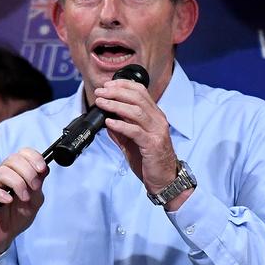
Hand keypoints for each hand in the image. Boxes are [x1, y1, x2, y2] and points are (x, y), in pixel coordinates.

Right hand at [0, 148, 47, 256]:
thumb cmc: (17, 215)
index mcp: (17, 171)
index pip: (23, 153)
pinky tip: (9, 201)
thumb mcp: (35, 201)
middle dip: (28, 172)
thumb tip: (45, 169)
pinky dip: (0, 194)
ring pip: (1, 172)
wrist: (3, 235)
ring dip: (17, 183)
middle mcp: (3, 174)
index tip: (42, 169)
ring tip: (24, 197)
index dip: (33, 157)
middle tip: (34, 187)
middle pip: (13, 159)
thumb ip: (38, 185)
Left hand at [94, 80, 185, 208]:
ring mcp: (157, 132)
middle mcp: (158, 120)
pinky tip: (110, 123)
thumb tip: (106, 119)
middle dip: (116, 92)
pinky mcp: (153, 145)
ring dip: (116, 105)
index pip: (141, 91)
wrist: (164, 180)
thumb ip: (121, 130)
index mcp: (154, 116)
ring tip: (102, 104)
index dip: (123, 85)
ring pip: (137, 111)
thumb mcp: (132, 141)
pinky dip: (121, 125)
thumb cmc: (149, 159)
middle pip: (137, 98)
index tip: (107, 85)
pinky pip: (136, 131)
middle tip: (100, 93)